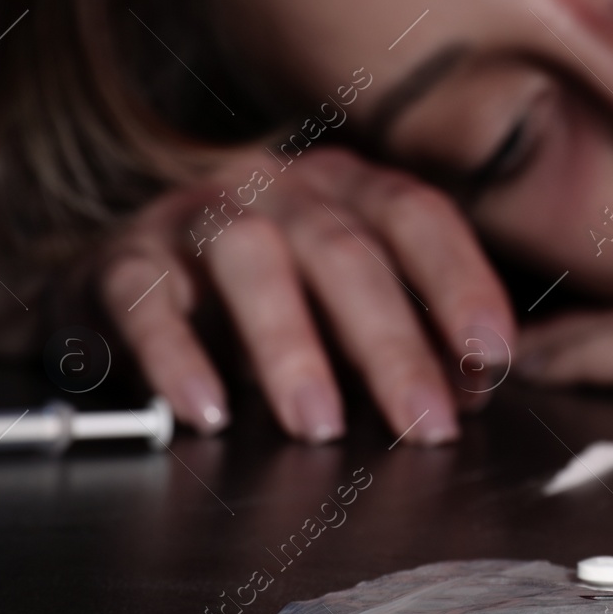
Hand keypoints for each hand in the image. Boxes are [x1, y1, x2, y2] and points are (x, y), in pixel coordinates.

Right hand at [93, 145, 514, 443]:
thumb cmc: (264, 304)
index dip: (460, 281)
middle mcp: (278, 189)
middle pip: (344, 249)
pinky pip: (145, 300)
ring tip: (319, 423)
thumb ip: (411, 337)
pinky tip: (204, 412)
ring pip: (249, 255)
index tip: (491, 354)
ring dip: (290, 343)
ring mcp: (194, 217)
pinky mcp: (121, 263)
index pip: (417, 217)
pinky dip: (175, 357)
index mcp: (347, 191)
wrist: (126, 289)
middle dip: (392, 344)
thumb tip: (472, 388)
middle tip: (424, 424)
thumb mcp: (345, 310)